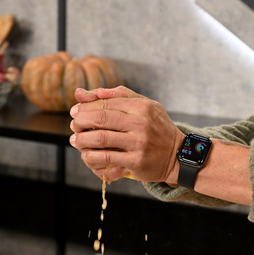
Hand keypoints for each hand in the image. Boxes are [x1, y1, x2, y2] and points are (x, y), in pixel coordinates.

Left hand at [69, 86, 184, 182]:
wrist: (178, 155)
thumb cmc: (157, 128)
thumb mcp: (144, 105)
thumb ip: (117, 95)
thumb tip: (82, 93)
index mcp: (141, 106)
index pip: (105, 102)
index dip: (85, 107)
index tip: (75, 112)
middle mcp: (141, 123)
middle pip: (100, 119)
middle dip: (81, 122)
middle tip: (74, 126)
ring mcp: (139, 143)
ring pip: (100, 139)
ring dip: (82, 140)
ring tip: (76, 140)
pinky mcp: (136, 161)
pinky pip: (106, 158)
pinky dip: (92, 157)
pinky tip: (87, 154)